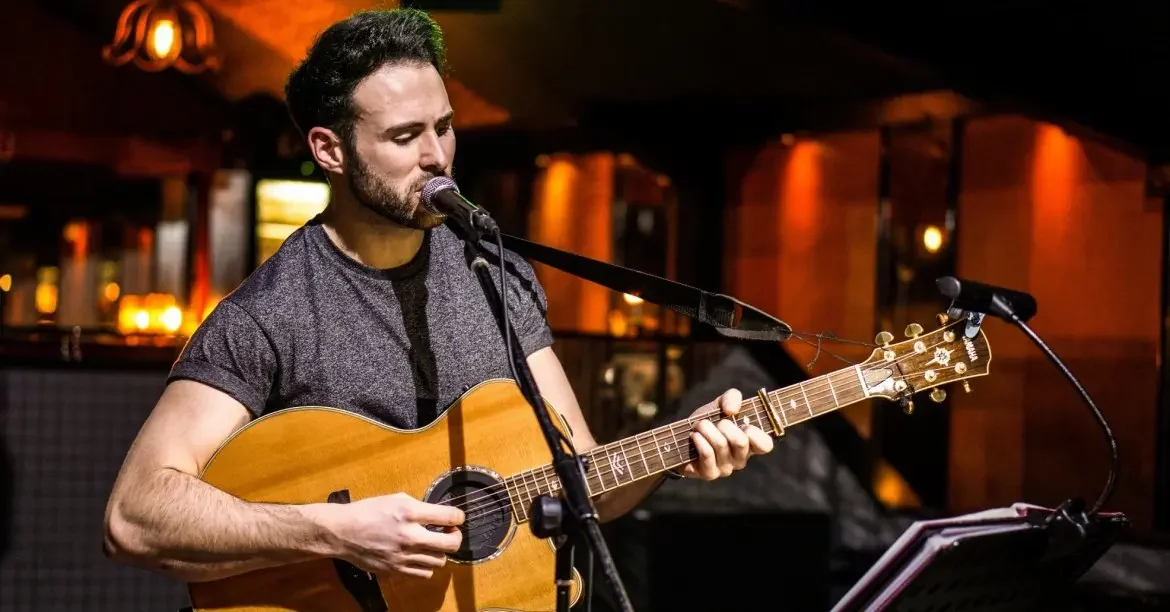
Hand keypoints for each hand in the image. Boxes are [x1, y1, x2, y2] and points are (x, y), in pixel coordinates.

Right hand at [328, 492, 463, 577]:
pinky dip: (426, 566)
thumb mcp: (396, 498)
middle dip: (456, 537)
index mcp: (410, 513)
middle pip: (452, 544)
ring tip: (431, 545)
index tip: (456, 518)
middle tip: (450, 533)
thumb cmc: (368, 511)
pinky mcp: (396, 570)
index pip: (450, 517)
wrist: (343, 532)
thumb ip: (419, 507)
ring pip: (440, 561)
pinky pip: (424, 573)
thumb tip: (438, 514)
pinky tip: (419, 556)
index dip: (458, 517)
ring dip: (439, 552)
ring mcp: (403, 556)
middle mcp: (410, 536)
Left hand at [676, 388, 773, 480]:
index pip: (765, 445)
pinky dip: (699, 439)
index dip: (754, 432)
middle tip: (715, 422)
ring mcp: (726, 468)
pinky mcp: (710, 474)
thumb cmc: (708, 421)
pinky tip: (694, 436)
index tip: (743, 424)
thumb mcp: (721, 404)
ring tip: (699, 426)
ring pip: (721, 444)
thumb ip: (732, 398)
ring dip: (706, 428)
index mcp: (750, 444)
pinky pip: (707, 454)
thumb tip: (732, 410)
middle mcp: (741, 459)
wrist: (681, 436)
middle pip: (741, 441)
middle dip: (724, 425)